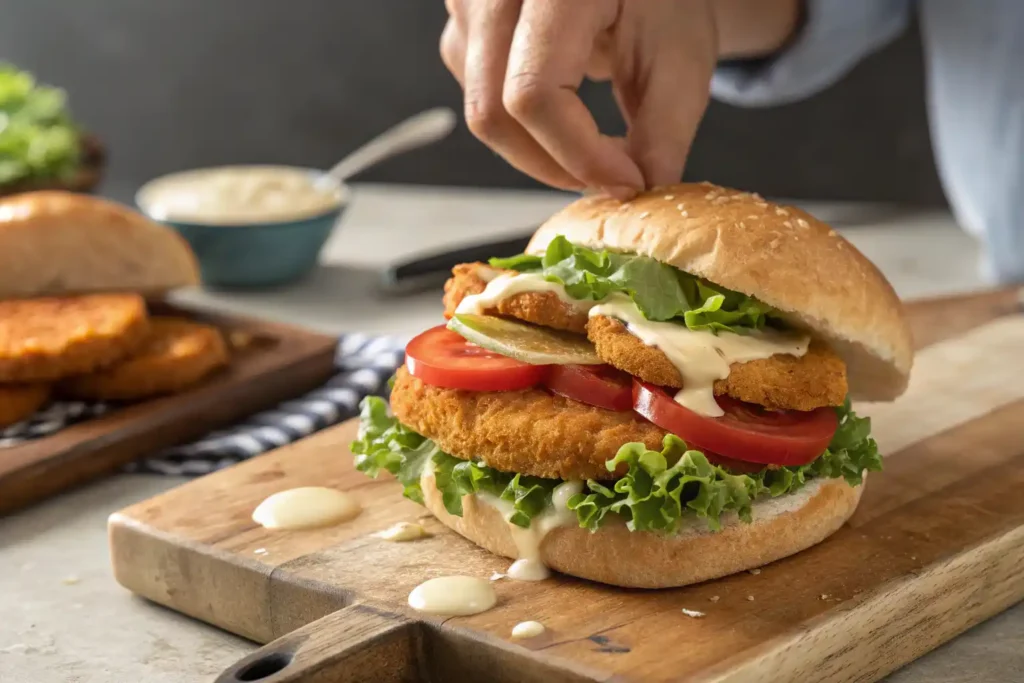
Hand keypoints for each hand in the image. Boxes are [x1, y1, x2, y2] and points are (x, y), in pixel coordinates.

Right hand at [440, 0, 718, 197]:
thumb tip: (644, 190)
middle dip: (553, 164)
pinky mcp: (462, 24)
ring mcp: (467, 4)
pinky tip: (564, 116)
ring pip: (481, 112)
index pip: (533, 92)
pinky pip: (477, 97)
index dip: (578, 153)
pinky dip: (522, 126)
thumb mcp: (678, 55)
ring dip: (536, 149)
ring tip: (592, 143)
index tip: (626, 181)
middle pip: (492, 113)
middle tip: (607, 177)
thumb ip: (662, 131)